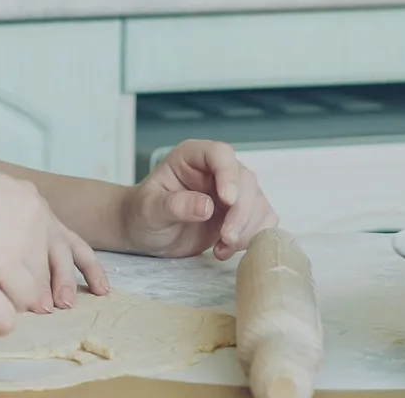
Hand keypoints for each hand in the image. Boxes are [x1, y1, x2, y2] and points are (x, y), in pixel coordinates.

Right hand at [0, 151, 105, 333]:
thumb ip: (18, 216)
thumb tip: (30, 258)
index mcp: (34, 207)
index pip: (73, 247)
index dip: (86, 273)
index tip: (101, 291)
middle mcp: (28, 231)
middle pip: (48, 279)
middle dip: (42, 292)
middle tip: (43, 305)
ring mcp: (4, 258)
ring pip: (31, 302)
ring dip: (17, 305)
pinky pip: (6, 319)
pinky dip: (0, 322)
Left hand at [121, 140, 276, 259]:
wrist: (146, 233)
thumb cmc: (142, 214)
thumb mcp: (150, 210)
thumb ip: (175, 205)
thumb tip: (206, 206)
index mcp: (192, 157)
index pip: (220, 154)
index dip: (228, 174)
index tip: (226, 201)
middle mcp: (216, 170)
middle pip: (245, 181)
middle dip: (241, 212)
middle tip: (226, 238)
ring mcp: (231, 191)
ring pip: (258, 202)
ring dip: (247, 228)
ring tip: (222, 248)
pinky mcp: (240, 214)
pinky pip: (261, 220)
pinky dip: (251, 237)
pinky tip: (225, 250)